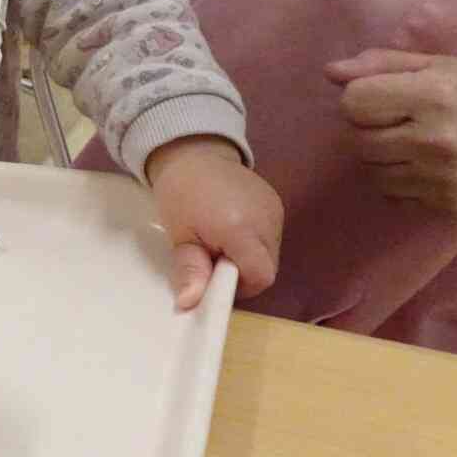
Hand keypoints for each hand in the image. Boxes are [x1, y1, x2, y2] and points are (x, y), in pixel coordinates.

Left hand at [146, 136, 283, 310]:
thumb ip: (191, 270)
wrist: (193, 152)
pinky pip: (271, 235)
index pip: (260, 276)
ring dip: (248, 255)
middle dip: (242, 271)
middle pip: (267, 267)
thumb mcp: (180, 236)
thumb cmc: (180, 194)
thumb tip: (189, 303)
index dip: (240, 285)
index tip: (216, 276)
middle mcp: (267, 220)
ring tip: (221, 238)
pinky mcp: (277, 203)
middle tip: (214, 257)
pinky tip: (232, 225)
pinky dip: (254, 239)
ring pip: (270, 253)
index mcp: (242, 229)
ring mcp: (276, 209)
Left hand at [326, 49, 456, 221]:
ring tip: (411, 143)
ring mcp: (443, 178)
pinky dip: (401, 180)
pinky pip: (394, 194)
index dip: (359, 98)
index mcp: (435, 94)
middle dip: (368, 129)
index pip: (354, 102)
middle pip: (357, 139)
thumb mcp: (442, 66)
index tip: (381, 97)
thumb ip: (383, 64)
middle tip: (397, 121)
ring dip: (381, 156)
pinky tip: (427, 166)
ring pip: (371, 171)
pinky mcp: (448, 206)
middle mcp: (437, 138)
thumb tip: (329, 73)